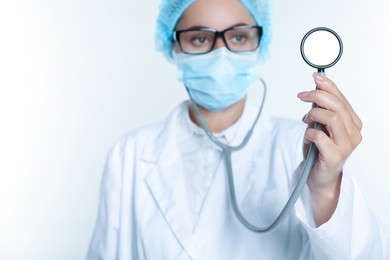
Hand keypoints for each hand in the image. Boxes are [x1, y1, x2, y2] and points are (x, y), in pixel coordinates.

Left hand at [297, 73, 361, 224]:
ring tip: (306, 120)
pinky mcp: (335, 156)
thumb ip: (320, 110)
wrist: (320, 177)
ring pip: (332, 118)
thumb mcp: (319, 126)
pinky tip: (307, 136)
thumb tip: (314, 92)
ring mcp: (346, 145)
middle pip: (337, 106)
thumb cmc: (320, 151)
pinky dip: (309, 132)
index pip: (342, 99)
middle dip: (317, 96)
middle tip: (302, 96)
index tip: (315, 77)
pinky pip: (319, 136)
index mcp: (352, 123)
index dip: (328, 86)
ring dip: (314, 114)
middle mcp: (353, 133)